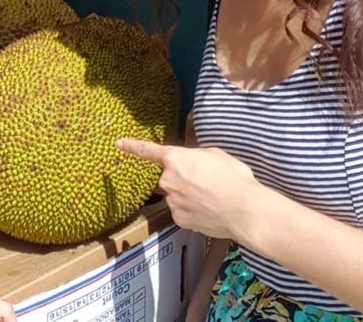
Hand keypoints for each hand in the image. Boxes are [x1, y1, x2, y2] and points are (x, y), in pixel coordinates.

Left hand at [116, 139, 261, 240]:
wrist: (243, 209)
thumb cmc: (233, 178)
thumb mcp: (216, 155)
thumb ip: (197, 157)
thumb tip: (193, 163)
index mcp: (175, 160)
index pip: (148, 151)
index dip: (133, 146)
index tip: (119, 144)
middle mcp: (168, 180)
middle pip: (167, 178)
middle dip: (181, 179)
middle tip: (204, 183)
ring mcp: (172, 202)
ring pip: (175, 196)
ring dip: (188, 196)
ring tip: (212, 198)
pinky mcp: (179, 219)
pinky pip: (182, 212)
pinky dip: (192, 211)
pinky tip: (209, 210)